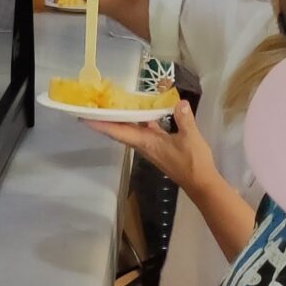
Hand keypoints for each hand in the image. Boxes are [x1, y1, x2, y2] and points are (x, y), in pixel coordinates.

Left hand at [87, 99, 215, 193]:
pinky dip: (140, 120)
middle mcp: (143, 145)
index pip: (118, 132)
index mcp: (146, 142)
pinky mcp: (158, 146)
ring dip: (122, 118)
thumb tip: (179, 102)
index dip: (101, 124)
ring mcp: (150, 146)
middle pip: (120, 130)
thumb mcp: (190, 138)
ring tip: (112, 103)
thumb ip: (184, 119)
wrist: (200, 182)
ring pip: (131, 130)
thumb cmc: (193, 162)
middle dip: (106, 118)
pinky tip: (144, 109)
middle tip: (93, 104)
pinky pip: (143, 130)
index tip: (84, 118)